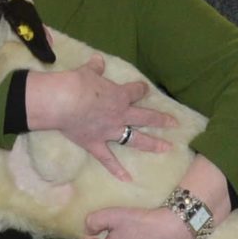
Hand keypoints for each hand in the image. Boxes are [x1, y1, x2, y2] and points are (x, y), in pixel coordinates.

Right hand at [25, 56, 176, 177]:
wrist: (63, 102)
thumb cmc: (76, 84)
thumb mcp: (87, 72)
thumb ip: (95, 68)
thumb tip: (98, 59)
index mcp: (120, 96)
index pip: (136, 91)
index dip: (141, 89)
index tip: (144, 89)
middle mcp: (120, 115)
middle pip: (146, 117)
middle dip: (161, 120)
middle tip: (175, 123)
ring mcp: (110, 132)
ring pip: (135, 139)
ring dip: (151, 144)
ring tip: (165, 148)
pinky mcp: (96, 145)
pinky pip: (108, 160)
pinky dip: (117, 170)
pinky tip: (128, 179)